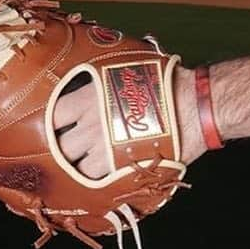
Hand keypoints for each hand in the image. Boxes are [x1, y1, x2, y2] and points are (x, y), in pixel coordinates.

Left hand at [54, 64, 205, 178]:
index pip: (54, 115)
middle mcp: (91, 124)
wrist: (195, 104)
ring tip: (89, 168)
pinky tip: (104, 180)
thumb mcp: (131, 65)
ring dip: (81, 169)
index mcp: (89, 97)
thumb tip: (100, 71)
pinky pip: (99, 183)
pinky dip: (99, 183)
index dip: (54, 124)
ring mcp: (105, 149)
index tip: (60, 127)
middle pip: (60, 146)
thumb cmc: (169, 82)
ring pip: (77, 169)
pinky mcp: (122, 169)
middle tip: (74, 151)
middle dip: (65, 150)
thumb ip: (108, 75)